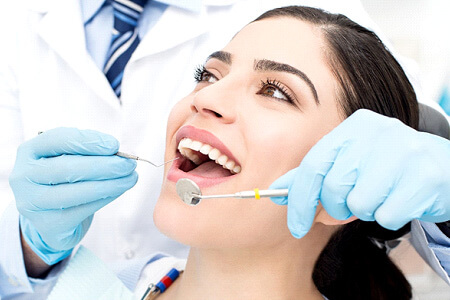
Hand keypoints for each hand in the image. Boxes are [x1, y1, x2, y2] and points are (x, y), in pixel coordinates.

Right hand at [9, 128, 137, 264]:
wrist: (52, 216)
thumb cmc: (64, 179)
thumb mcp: (69, 158)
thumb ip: (88, 152)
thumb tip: (118, 153)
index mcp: (29, 151)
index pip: (57, 140)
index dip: (88, 141)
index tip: (114, 145)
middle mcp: (24, 176)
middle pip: (67, 168)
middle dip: (104, 165)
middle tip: (129, 164)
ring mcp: (32, 203)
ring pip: (75, 192)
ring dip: (110, 184)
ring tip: (131, 178)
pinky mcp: (48, 224)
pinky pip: (82, 210)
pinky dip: (105, 198)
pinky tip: (119, 190)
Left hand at [270, 109, 449, 237]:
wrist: (442, 166)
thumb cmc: (385, 167)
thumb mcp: (348, 162)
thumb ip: (314, 175)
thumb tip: (278, 191)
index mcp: (353, 127)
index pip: (312, 165)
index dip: (299, 200)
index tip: (295, 225)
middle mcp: (377, 133)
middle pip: (333, 188)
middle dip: (336, 208)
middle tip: (349, 206)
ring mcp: (403, 153)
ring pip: (359, 204)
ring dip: (365, 210)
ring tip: (380, 195)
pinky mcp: (424, 178)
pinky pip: (386, 216)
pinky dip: (388, 216)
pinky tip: (400, 200)